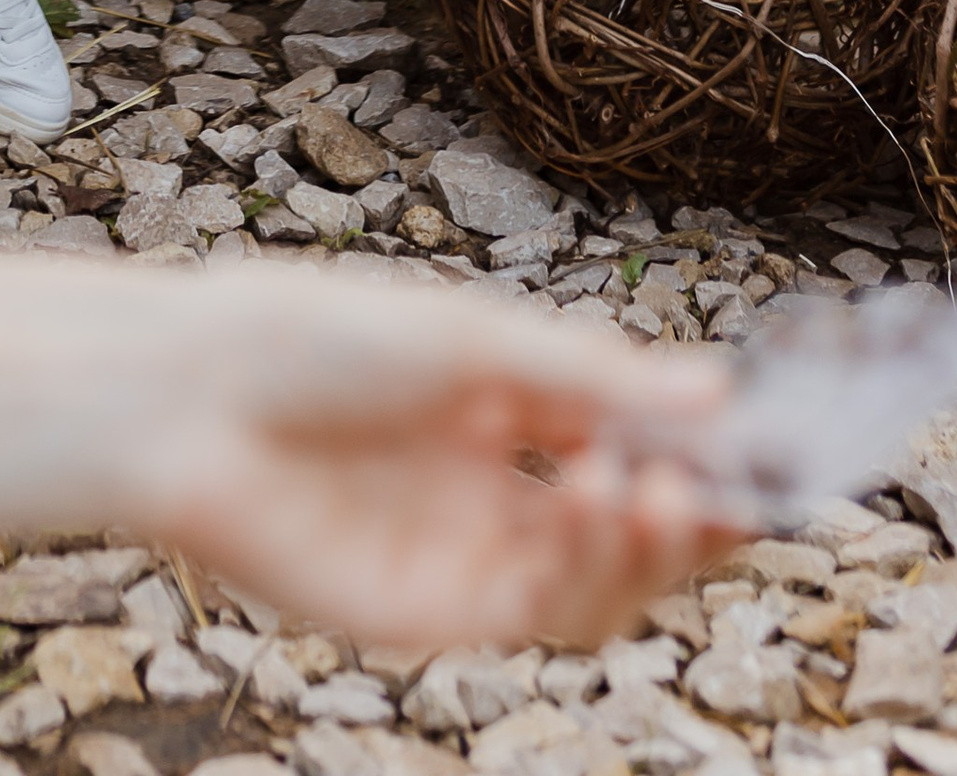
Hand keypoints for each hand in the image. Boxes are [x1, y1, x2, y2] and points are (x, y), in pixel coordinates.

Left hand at [126, 264, 739, 652]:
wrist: (191, 399)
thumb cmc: (309, 339)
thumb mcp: (467, 338)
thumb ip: (588, 376)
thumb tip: (718, 392)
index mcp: (497, 406)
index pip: (626, 438)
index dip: (698, 448)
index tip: (765, 438)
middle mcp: (490, 485)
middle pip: (627, 525)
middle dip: (695, 512)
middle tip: (734, 485)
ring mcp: (464, 553)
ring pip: (600, 585)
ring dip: (651, 544)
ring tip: (657, 486)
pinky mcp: (434, 613)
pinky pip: (543, 618)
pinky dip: (592, 569)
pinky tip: (597, 499)